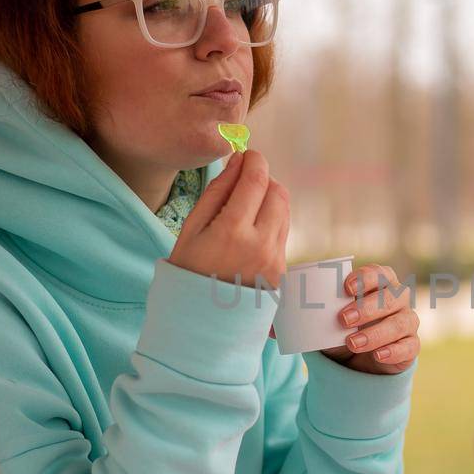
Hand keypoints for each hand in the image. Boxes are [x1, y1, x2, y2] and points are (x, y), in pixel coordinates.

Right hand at [167, 150, 288, 288]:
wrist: (200, 318)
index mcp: (233, 232)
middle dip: (264, 178)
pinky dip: (272, 220)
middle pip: (278, 192)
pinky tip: (251, 230)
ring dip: (270, 198)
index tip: (247, 154)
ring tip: (246, 207)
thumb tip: (238, 161)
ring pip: (285, 210)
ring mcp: (275, 259)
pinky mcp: (282, 269)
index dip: (255, 160)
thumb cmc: (189, 270)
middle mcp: (261, 245)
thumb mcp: (192, 227)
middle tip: (245, 181)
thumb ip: (218, 191)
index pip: (257, 180)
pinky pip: (283, 231)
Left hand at [317, 263, 420, 374]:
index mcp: (381, 283)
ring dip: (376, 332)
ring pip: (401, 323)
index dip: (365, 278)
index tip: (345, 288)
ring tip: (352, 343)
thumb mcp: (326, 319)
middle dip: (367, 307)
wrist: (357, 361)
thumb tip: (279, 321)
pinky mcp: (411, 346)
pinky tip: (377, 355)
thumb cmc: (342, 329)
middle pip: (392, 297)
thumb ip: (309, 314)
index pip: (379, 274)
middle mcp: (399, 299)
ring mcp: (408, 322)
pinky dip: (393, 351)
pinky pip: (409, 347)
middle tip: (343, 319)